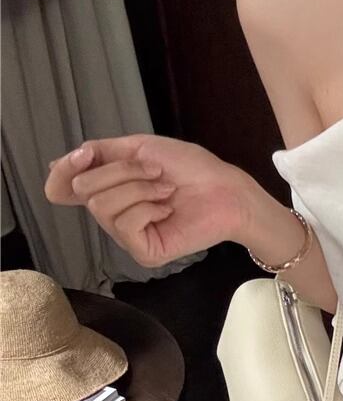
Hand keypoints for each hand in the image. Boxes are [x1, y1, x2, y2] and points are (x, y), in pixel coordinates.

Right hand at [44, 134, 255, 267]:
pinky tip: (168, 209)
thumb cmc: (191, 168)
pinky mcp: (143, 252)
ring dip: (138, 187)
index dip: (63, 171)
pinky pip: (124, 223)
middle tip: (156, 171)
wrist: (225, 189)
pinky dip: (147, 207)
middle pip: (84, 189)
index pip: (62, 188)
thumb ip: (99, 153)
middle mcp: (112, 215)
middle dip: (121, 171)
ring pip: (102, 205)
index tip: (86, 155)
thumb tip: (58, 164)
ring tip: (166, 189)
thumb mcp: (139, 148)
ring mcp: (127, 236)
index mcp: (109, 190)